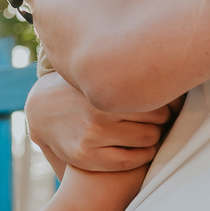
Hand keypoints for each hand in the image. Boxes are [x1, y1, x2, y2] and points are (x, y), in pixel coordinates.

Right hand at [24, 71, 172, 174]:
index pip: (156, 96)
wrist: (40, 112)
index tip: (168, 98)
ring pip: (149, 140)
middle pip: (157, 119)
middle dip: (164, 118)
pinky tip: (142, 147)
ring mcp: (92, 138)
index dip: (168, 99)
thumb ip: (125, 66)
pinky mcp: (87, 158)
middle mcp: (98, 113)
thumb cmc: (79, 86)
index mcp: (104, 88)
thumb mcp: (98, 71)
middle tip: (163, 114)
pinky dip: (144, 155)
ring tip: (152, 128)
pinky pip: (132, 160)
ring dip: (154, 136)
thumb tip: (166, 49)